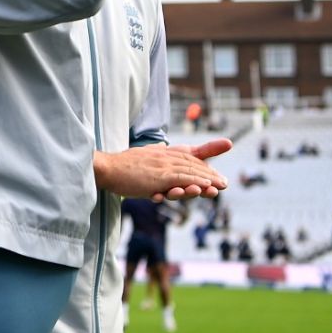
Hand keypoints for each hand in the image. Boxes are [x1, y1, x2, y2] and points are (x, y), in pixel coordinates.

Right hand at [93, 138, 231, 200]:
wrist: (106, 168)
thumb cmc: (120, 166)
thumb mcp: (141, 156)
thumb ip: (152, 152)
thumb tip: (159, 146)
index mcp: (160, 152)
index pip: (186, 155)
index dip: (202, 162)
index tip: (215, 173)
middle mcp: (163, 156)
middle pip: (192, 163)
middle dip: (210, 173)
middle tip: (225, 183)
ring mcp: (162, 166)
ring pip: (191, 171)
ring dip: (208, 180)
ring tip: (221, 186)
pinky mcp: (159, 176)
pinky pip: (182, 178)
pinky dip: (195, 181)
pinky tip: (205, 186)